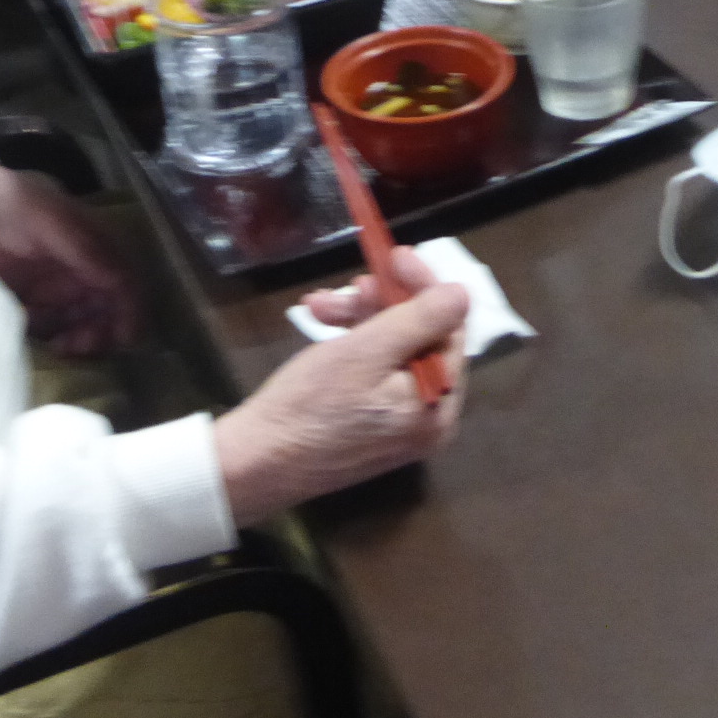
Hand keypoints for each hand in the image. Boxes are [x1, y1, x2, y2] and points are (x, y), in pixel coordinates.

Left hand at [0, 162, 140, 357]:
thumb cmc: (11, 207)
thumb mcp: (53, 220)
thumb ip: (88, 250)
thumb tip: (119, 284)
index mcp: (94, 246)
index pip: (124, 282)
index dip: (131, 309)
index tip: (123, 337)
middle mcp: (79, 270)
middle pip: (108, 309)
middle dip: (105, 331)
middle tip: (83, 346)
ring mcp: (54, 288)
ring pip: (84, 323)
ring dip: (82, 340)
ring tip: (63, 347)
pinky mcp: (29, 303)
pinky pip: (52, 329)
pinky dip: (55, 339)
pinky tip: (46, 342)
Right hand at [214, 248, 465, 521]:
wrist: (255, 462)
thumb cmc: (311, 404)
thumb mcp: (367, 352)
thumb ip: (420, 320)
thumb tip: (462, 292)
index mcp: (438, 406)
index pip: (449, 331)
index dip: (424, 288)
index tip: (395, 255)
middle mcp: (427, 418)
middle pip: (419, 339)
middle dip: (382, 304)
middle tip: (352, 282)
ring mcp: (397, 423)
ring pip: (390, 350)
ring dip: (358, 318)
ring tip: (319, 304)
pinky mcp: (368, 422)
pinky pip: (371, 370)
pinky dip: (348, 343)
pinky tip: (319, 322)